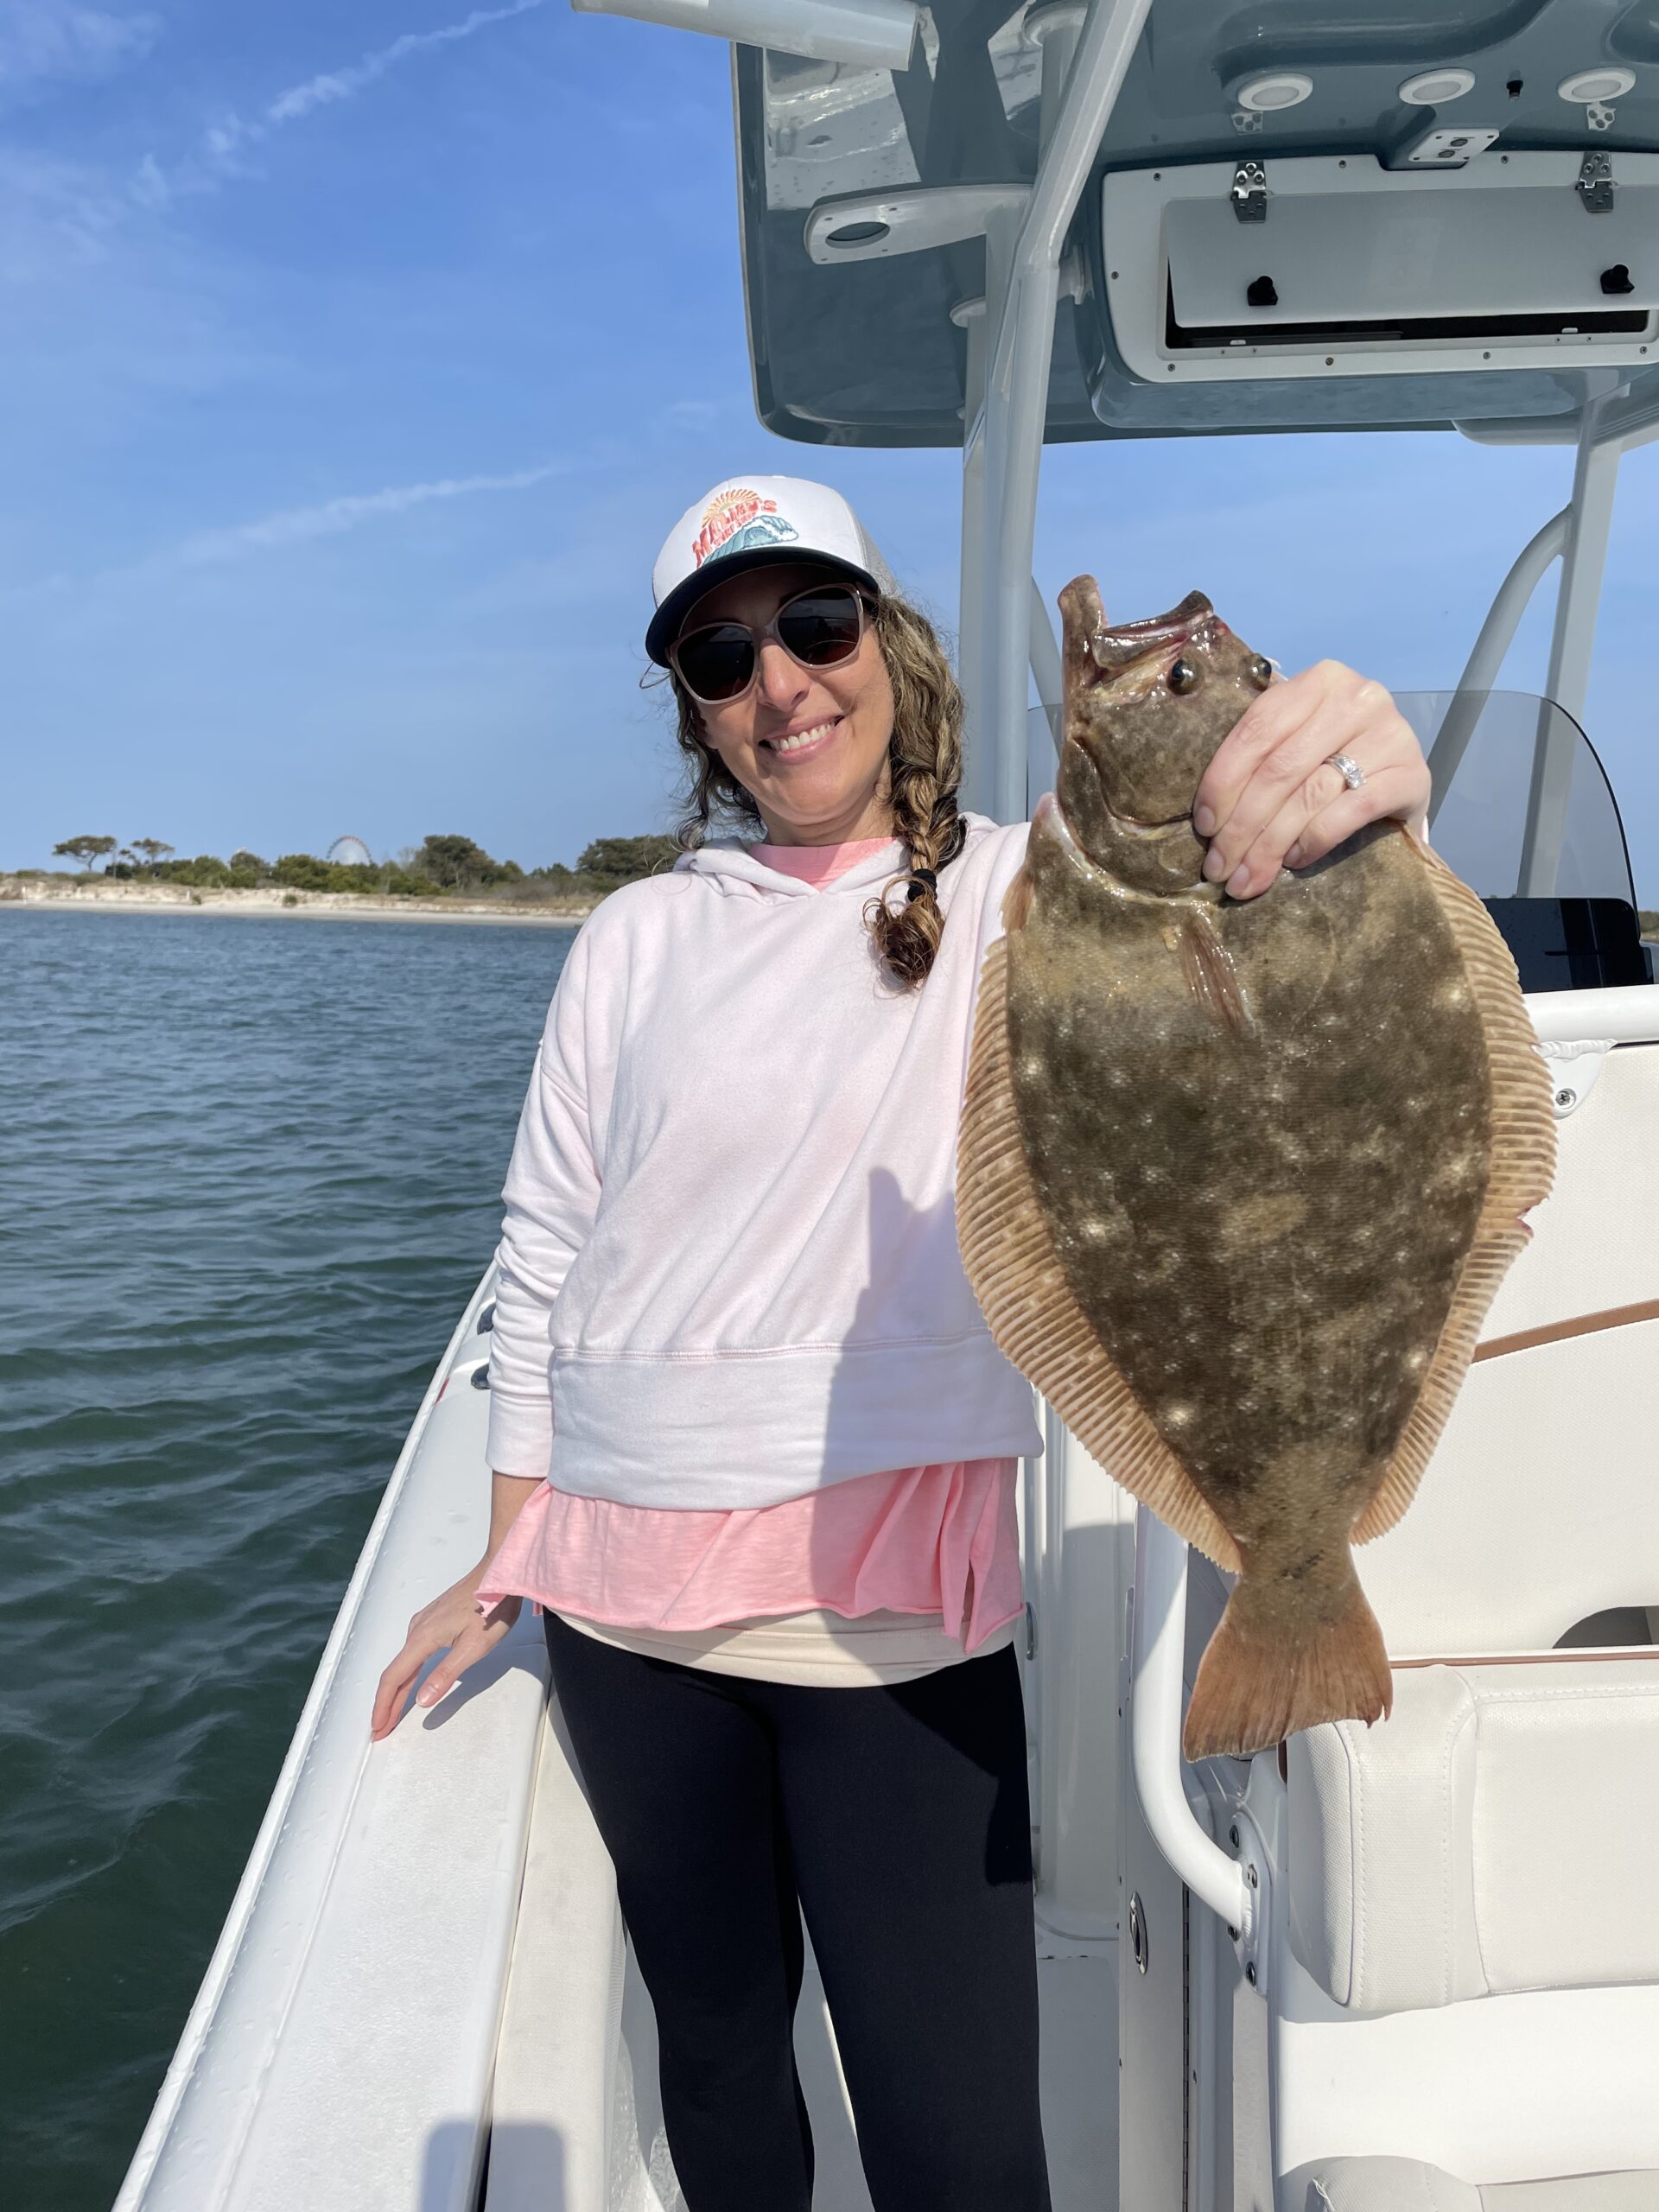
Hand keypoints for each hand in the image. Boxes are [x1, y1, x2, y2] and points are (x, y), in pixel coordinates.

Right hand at [370, 1565, 521, 1740]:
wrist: (500, 1573)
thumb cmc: (492, 1607)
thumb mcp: (473, 1647)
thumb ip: (445, 1675)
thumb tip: (421, 1700)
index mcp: (423, 1638)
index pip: (394, 1679)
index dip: (384, 1706)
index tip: (377, 1727)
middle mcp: (418, 1629)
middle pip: (395, 1673)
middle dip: (387, 1703)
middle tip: (381, 1728)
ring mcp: (425, 1622)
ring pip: (404, 1662)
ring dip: (396, 1689)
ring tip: (393, 1712)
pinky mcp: (434, 1619)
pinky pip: (412, 1651)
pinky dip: (406, 1672)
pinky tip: (410, 1680)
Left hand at [1192, 660, 1430, 901]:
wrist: (1402, 780)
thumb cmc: (1337, 760)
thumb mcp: (1297, 742)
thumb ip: (1261, 760)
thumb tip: (1209, 821)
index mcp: (1318, 681)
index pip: (1256, 730)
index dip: (1223, 783)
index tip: (1204, 827)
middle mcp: (1357, 698)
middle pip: (1279, 769)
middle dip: (1241, 827)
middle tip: (1221, 867)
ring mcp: (1390, 734)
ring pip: (1309, 795)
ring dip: (1269, 845)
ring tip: (1249, 877)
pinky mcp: (1411, 775)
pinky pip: (1348, 813)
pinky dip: (1313, 841)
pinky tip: (1295, 859)